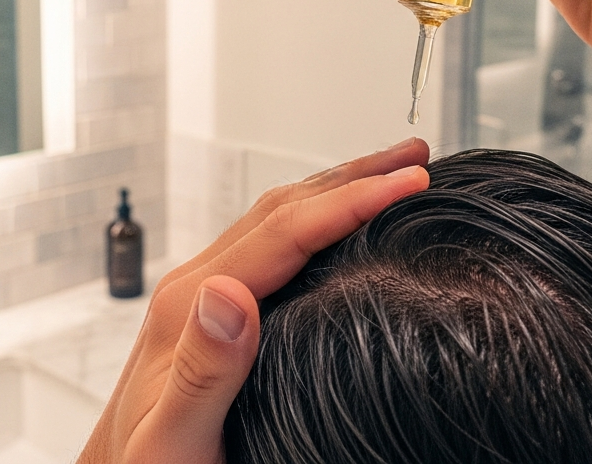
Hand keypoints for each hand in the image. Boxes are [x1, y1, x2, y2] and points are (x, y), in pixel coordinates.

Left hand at [77, 138, 430, 463]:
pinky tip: (339, 232)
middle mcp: (196, 287)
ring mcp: (203, 296)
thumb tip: (229, 293)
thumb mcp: (175, 438)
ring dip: (337, 189)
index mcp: (191, 305)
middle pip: (284, 208)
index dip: (353, 200)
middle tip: (417, 156)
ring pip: (278, 220)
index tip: (411, 180)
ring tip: (388, 173)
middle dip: (355, 175)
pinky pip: (272, 246)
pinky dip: (318, 222)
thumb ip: (204, 370)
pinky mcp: (212, 313)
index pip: (285, 231)